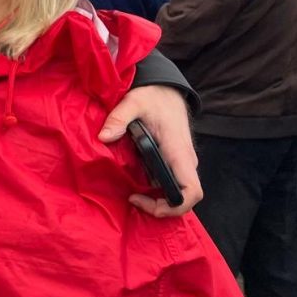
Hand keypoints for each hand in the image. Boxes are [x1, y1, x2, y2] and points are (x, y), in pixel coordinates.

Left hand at [99, 85, 200, 216]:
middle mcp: (184, 161)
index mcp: (179, 152)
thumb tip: (104, 137)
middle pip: (184, 197)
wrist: (165, 89)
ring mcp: (180, 162)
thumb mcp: (133, 102)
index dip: (175, 206)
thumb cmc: (153, 96)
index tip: (146, 201)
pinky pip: (169, 182)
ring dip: (157, 198)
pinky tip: (135, 182)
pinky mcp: (173, 160)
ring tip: (131, 193)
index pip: (192, 191)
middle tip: (133, 198)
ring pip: (176, 191)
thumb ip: (119, 118)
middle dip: (161, 206)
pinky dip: (155, 188)